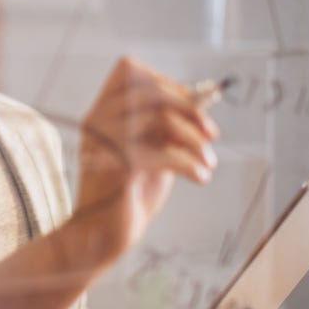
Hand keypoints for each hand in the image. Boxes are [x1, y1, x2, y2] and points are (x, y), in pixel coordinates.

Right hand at [74, 58, 218, 256]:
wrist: (101, 238)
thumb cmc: (128, 194)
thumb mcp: (152, 150)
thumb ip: (167, 124)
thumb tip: (203, 95)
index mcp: (102, 112)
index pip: (129, 70)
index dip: (165, 82)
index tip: (189, 107)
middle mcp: (97, 120)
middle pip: (149, 88)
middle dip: (189, 107)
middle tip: (211, 134)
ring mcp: (103, 142)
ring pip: (159, 116)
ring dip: (194, 139)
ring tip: (207, 162)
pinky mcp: (116, 167)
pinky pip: (163, 152)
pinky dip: (190, 163)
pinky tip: (199, 177)